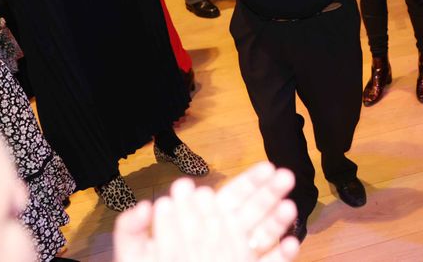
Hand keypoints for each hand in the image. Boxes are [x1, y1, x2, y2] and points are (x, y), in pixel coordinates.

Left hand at [114, 163, 299, 261]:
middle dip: (271, 192)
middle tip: (286, 176)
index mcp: (204, 221)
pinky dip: (282, 255)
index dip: (251, 181)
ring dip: (278, 222)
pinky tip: (291, 245)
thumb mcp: (134, 256)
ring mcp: (239, 256)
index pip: (232, 195)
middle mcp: (227, 236)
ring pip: (265, 235)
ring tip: (289, 208)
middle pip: (254, 209)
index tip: (266, 168)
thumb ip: (131, 231)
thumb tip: (146, 206)